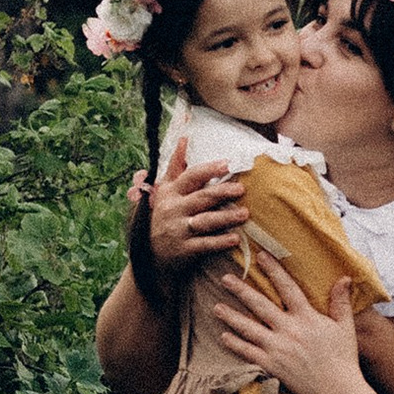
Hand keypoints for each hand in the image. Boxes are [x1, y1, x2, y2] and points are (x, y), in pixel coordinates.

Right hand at [142, 140, 247, 269]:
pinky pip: (204, 245)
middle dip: (222, 192)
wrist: (149, 255)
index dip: (209, 169)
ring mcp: (178, 230)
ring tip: (245, 214)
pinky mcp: (184, 250)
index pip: (190, 177)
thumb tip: (185, 137)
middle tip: (241, 189)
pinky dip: (219, 242)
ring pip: (204, 221)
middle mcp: (173, 209)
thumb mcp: (164, 190)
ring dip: (225, 217)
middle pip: (201, 198)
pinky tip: (235, 238)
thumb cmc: (163, 215)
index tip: (228, 164)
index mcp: (170, 192)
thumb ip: (176, 165)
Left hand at [213, 257, 365, 393]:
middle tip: (225, 278)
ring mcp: (277, 348)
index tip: (261, 255)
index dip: (274, 270)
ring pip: (248, 328)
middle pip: (260, 305)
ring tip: (216, 307)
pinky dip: (234, 344)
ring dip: (231, 316)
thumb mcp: (345, 327)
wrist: (338, 391)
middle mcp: (289, 330)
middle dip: (242, 290)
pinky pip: (247, 352)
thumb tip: (344, 278)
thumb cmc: (343, 359)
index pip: (287, 287)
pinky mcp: (271, 366)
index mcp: (307, 317)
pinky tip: (223, 336)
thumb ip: (341, 302)